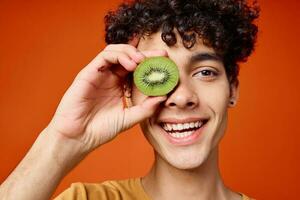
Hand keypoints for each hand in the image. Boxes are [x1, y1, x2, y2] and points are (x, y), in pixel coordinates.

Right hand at [47, 42, 166, 152]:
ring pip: (115, 51)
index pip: (137, 68)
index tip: (166, 61)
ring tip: (143, 62)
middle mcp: (110, 77)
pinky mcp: (88, 73)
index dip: (151, 63)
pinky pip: (104, 57)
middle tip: (161, 55)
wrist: (78, 137)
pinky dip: (118, 56)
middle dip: (146, 53)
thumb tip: (163, 97)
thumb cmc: (100, 129)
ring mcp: (99, 74)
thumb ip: (145, 108)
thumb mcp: (129, 118)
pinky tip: (131, 65)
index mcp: (119, 86)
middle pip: (128, 56)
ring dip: (131, 53)